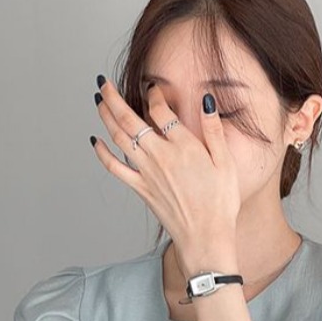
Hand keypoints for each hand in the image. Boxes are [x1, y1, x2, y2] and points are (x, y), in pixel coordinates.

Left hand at [91, 75, 239, 262]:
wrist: (206, 237)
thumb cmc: (221, 204)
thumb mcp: (226, 164)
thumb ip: (214, 131)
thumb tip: (206, 101)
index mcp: (183, 146)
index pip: (160, 110)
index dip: (154, 94)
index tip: (153, 88)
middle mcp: (160, 155)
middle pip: (129, 118)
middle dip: (113, 97)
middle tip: (103, 82)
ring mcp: (147, 172)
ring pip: (118, 137)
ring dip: (104, 116)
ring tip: (98, 100)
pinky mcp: (141, 188)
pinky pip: (114, 167)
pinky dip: (102, 152)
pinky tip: (95, 141)